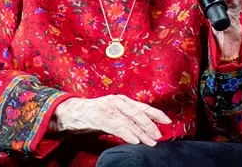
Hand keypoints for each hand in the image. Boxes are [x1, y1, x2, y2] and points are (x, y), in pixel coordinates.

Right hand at [51, 95, 171, 145]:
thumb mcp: (114, 113)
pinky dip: (126, 133)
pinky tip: (134, 140)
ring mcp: (108, 108)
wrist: (73, 111)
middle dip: (150, 125)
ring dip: (140, 132)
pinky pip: (115, 126)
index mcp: (122, 100)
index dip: (156, 113)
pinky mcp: (99, 116)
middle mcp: (117, 101)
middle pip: (137, 113)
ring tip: (150, 142)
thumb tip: (145, 128)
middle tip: (159, 135)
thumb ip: (128, 118)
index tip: (168, 121)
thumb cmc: (96, 113)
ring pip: (128, 121)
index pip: (142, 106)